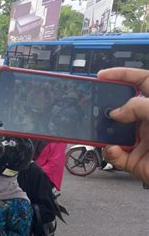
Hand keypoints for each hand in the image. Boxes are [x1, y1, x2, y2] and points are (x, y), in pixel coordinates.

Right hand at [97, 68, 148, 184]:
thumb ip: (139, 106)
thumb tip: (116, 112)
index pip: (142, 82)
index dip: (123, 75)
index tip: (103, 75)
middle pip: (122, 107)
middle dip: (106, 106)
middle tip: (93, 104)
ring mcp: (141, 141)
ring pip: (113, 132)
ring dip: (104, 131)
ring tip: (99, 129)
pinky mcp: (134, 160)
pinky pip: (114, 154)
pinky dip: (110, 152)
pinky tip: (114, 149)